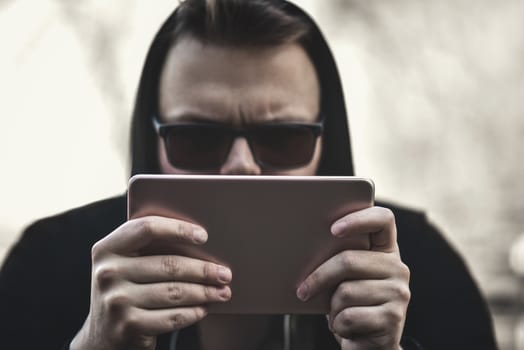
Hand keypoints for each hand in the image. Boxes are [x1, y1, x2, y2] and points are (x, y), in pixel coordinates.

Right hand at [70, 216, 231, 349]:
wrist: (102, 336)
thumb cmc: (124, 290)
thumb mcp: (124, 264)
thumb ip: (147, 248)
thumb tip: (198, 238)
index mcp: (107, 249)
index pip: (146, 228)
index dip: (178, 229)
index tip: (204, 236)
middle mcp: (108, 273)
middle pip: (169, 264)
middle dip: (203, 269)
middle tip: (224, 273)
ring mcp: (116, 301)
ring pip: (175, 292)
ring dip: (205, 292)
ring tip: (222, 292)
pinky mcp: (128, 326)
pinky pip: (172, 317)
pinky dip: (193, 312)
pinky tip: (204, 309)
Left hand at [297, 207, 409, 349]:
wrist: (369, 346)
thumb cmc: (351, 306)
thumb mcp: (345, 280)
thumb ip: (339, 261)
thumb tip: (304, 250)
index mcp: (385, 251)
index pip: (383, 219)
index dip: (358, 219)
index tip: (332, 229)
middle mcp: (397, 268)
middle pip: (349, 259)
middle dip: (319, 277)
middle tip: (302, 291)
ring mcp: (399, 292)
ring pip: (345, 291)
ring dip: (332, 308)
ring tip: (337, 313)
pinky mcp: (394, 317)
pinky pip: (350, 315)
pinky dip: (338, 325)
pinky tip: (346, 328)